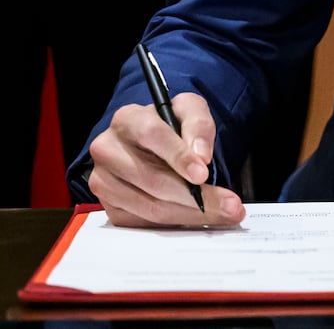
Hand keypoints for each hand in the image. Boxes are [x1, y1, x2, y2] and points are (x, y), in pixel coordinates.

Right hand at [88, 92, 244, 227]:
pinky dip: (175, 223)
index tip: (202, 174)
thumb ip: (199, 125)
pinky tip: (197, 218)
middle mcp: (108, 150)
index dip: (178, 156)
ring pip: (151, 206)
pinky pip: (145, 222)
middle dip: (195, 196)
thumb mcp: (190, 111)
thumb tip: (201, 156)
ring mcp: (105, 181)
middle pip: (152, 179)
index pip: (151, 136)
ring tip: (222, 213)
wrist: (152, 144)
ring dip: (190, 214)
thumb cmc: (170, 126)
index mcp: (127, 119)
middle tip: (228, 205)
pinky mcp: (111, 207)